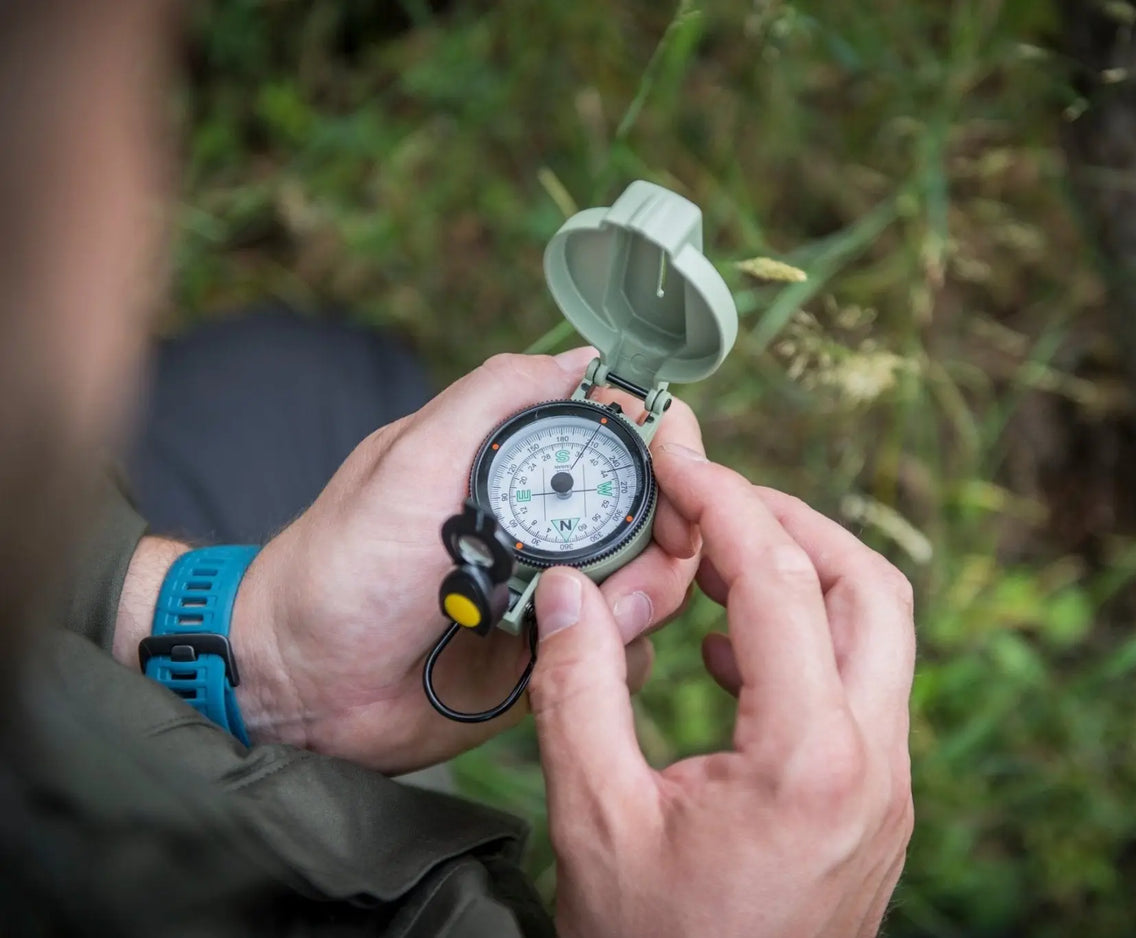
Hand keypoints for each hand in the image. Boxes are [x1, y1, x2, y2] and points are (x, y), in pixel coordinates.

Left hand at [230, 348, 703, 773]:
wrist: (301, 688)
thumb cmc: (341, 567)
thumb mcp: (411, 460)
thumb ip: (492, 396)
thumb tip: (583, 355)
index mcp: (525, 464)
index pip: (632, 438)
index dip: (672, 453)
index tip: (681, 483)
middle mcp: (555, 524)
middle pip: (665, 517)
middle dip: (669, 549)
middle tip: (626, 590)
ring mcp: (559, 594)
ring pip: (656, 588)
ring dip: (639, 608)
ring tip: (573, 633)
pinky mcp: (556, 660)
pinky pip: (623, 657)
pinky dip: (615, 661)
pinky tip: (570, 667)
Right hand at [529, 445, 914, 937]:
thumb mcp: (594, 816)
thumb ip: (578, 687)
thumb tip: (572, 587)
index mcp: (809, 758)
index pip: (779, 579)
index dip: (723, 500)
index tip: (678, 453)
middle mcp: (874, 764)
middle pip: (869, 585)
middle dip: (790, 521)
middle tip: (709, 500)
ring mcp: (889, 789)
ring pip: (879, 635)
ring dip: (805, 579)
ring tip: (710, 570)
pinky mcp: (880, 807)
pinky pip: (863, 690)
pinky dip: (806, 642)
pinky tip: (727, 659)